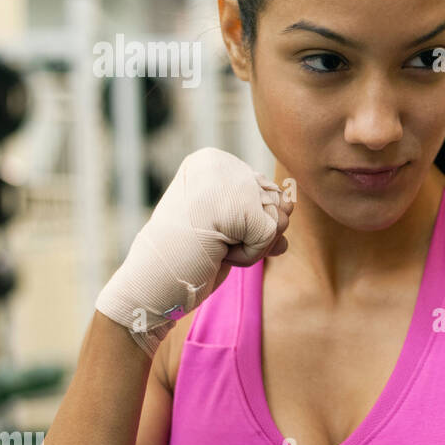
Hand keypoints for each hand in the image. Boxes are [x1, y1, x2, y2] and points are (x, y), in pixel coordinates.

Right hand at [95, 147, 293, 356]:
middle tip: (212, 241)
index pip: (269, 191)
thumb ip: (267, 209)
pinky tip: (218, 253)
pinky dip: (249, 256)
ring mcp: (225, 181)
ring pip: (278, 217)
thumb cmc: (190, 255)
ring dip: (252, 245)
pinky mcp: (235, 206)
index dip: (249, 224)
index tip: (211, 229)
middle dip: (254, 234)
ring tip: (214, 245)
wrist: (153, 284)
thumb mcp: (232, 225)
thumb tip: (292, 206)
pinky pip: (271, 235)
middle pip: (277, 203)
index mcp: (212, 160)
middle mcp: (219, 163)